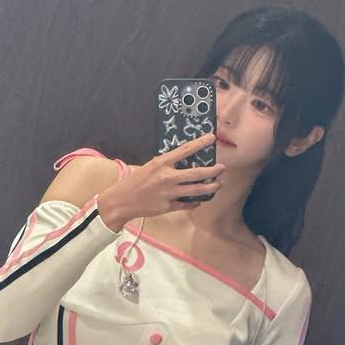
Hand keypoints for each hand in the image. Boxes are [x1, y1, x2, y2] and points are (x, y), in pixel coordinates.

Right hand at [98, 134, 224, 230]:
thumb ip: (166, 164)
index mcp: (161, 163)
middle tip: (222, 168)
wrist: (122, 201)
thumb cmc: (135, 182)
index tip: (211, 138)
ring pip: (197, 190)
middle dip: (213, 171)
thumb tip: (184, 160)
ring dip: (211, 187)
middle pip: (197, 174)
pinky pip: (187, 204)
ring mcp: (169, 193)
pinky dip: (196, 201)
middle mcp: (167, 177)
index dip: (200, 143)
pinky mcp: (168, 206)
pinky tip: (201, 199)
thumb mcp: (149, 167)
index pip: (185, 150)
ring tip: (219, 184)